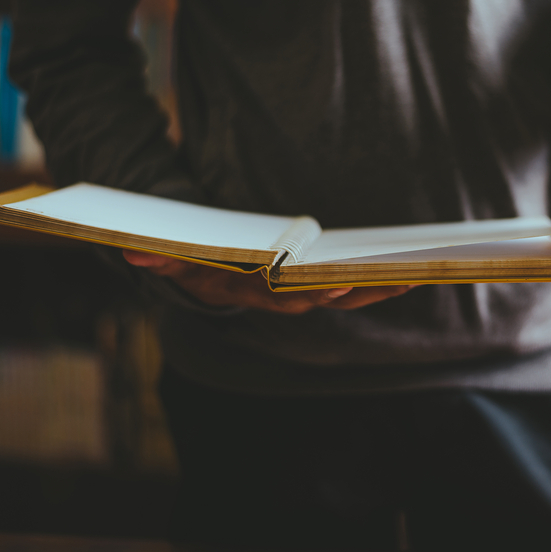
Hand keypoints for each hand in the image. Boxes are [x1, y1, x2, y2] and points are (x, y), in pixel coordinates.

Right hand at [123, 250, 415, 313]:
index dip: (310, 293)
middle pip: (326, 299)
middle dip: (361, 291)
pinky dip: (376, 283)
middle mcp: (279, 300)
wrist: (204, 273)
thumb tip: (134, 251)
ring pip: (344, 297)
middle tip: (398, 279)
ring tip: (416, 275)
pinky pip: (349, 287)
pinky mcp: (312, 284)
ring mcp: (299, 294)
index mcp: (251, 294)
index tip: (338, 284)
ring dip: (378, 289)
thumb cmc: (193, 261)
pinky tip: (407, 274)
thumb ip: (159, 257)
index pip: (283, 298)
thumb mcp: (174, 259)